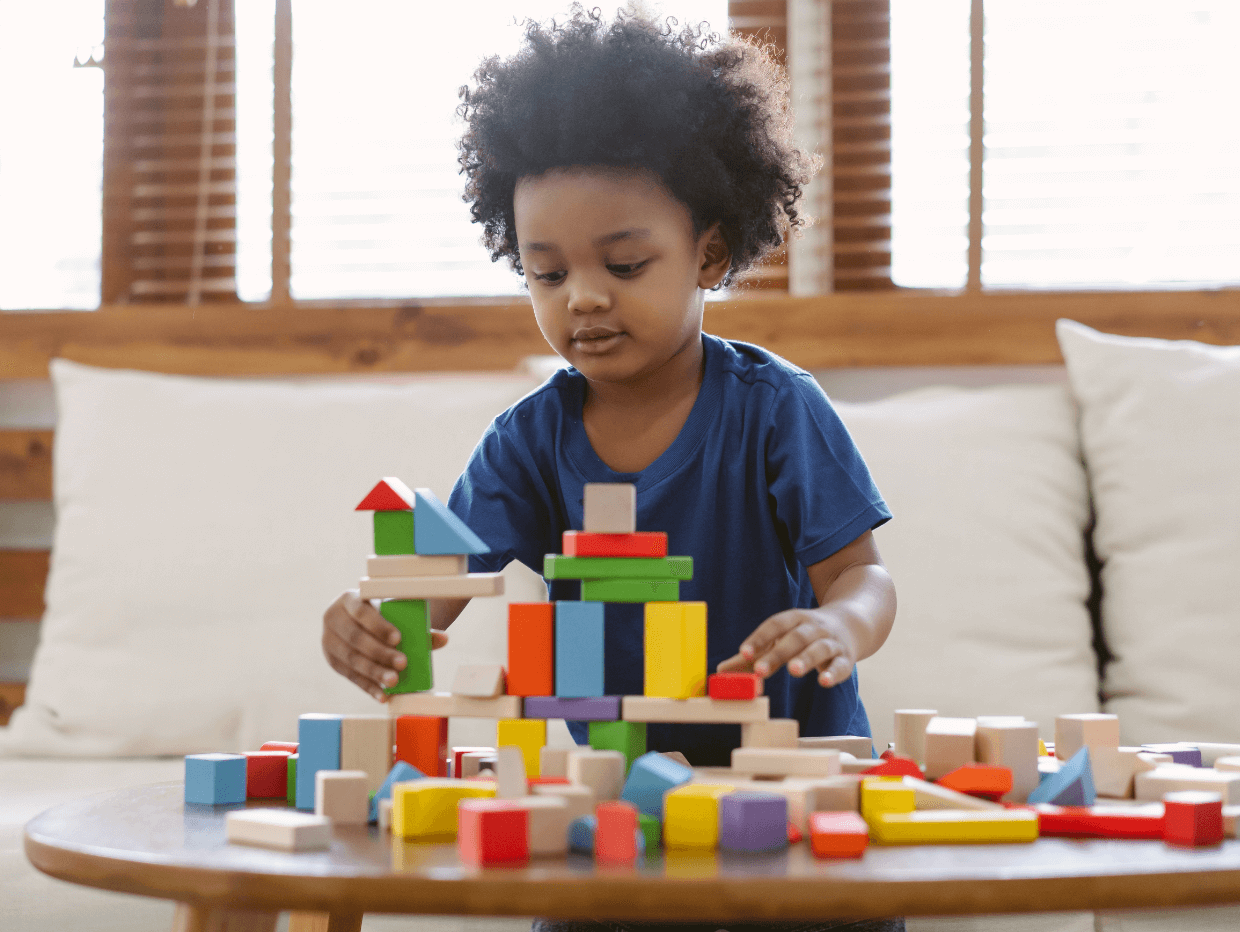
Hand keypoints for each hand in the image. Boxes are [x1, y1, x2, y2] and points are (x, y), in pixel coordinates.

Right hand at [322, 590, 447, 701]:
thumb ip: (416, 625)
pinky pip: (350, 676)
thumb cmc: (383, 614)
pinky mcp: (332, 660)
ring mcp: (328, 640)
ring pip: (351, 660)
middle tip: (403, 663)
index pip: (361, 611)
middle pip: (356, 638)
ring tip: (395, 681)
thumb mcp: (394, 613)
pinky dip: (368, 687)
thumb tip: (443, 639)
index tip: (399, 639)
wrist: (360, 620)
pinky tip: (382, 695)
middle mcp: (333, 618)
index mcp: (349, 599)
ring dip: (374, 673)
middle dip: (380, 653)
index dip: (378, 626)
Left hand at [725, 607, 856, 687]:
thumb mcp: (781, 639)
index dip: (759, 638)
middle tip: (759, 670)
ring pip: (819, 648)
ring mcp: (831, 642)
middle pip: (795, 637)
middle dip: (777, 653)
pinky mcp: (845, 658)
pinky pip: (841, 665)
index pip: (775, 624)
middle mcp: (813, 628)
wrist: (852, 624)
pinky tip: (824, 682)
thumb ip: (754, 655)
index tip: (743, 653)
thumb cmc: (806, 635)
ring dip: (806, 658)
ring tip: (793, 671)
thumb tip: (721, 670)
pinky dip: (833, 673)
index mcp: (794, 620)